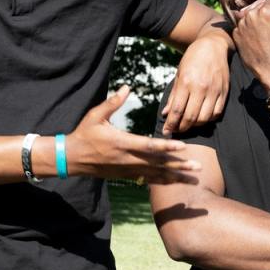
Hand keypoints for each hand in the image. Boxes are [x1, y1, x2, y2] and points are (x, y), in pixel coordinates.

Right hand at [69, 87, 200, 182]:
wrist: (72, 158)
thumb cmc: (84, 134)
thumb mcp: (95, 115)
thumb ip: (112, 102)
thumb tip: (127, 87)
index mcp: (121, 143)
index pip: (148, 145)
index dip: (166, 146)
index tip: (183, 146)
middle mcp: (127, 159)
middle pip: (157, 163)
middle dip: (179, 165)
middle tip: (198, 166)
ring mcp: (127, 170)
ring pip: (155, 174)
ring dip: (175, 176)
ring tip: (193, 178)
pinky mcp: (126, 176)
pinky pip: (147, 179)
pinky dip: (162, 181)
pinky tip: (176, 182)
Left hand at [161, 30, 230, 136]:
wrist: (213, 46)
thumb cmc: (192, 59)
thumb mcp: (179, 74)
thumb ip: (173, 96)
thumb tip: (165, 113)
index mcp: (186, 82)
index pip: (177, 110)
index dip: (171, 124)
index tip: (166, 131)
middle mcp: (201, 88)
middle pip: (190, 117)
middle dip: (182, 128)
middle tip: (176, 130)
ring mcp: (214, 91)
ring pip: (204, 118)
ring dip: (195, 126)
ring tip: (188, 124)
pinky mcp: (224, 92)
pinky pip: (217, 113)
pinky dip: (208, 120)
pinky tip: (201, 118)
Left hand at [232, 0, 269, 87]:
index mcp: (266, 11)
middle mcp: (250, 16)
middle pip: (260, 7)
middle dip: (267, 15)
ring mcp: (241, 26)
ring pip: (250, 16)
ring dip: (257, 22)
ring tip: (265, 37)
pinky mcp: (236, 35)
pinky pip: (242, 26)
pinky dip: (248, 31)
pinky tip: (257, 41)